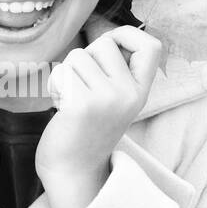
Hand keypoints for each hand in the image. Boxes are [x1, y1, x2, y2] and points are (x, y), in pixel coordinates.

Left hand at [36, 26, 162, 180]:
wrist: (72, 171)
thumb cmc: (86, 129)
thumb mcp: (115, 99)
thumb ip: (118, 71)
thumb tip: (111, 36)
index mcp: (141, 92)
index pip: (151, 45)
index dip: (127, 35)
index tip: (111, 45)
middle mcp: (129, 94)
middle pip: (104, 44)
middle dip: (86, 58)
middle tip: (82, 89)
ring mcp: (107, 99)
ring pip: (78, 56)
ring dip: (67, 74)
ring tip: (71, 100)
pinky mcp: (81, 105)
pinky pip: (61, 72)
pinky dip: (55, 86)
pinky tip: (61, 108)